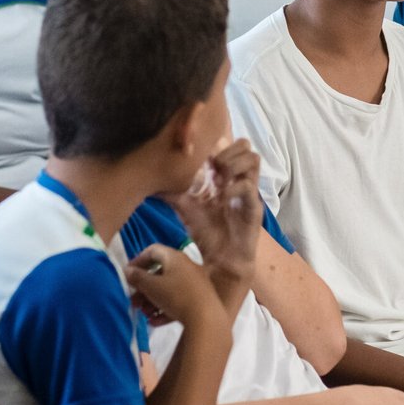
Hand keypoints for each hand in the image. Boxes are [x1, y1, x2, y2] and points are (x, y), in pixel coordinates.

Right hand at [126, 244, 222, 328]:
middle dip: (144, 288)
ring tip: (144, 314)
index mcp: (175, 257)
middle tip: (133, 301)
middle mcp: (187, 266)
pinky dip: (165, 308)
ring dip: (152, 301)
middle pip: (160, 273)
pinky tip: (155, 321)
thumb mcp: (151, 286)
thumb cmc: (175, 296)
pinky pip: (178, 300)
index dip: (138, 260)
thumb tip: (128, 270)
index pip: (153, 250)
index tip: (128, 273)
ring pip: (168, 289)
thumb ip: (137, 277)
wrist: (206, 318)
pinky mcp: (199, 299)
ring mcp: (195, 283)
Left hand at [169, 138, 262, 286]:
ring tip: (219, 180)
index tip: (199, 158)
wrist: (221, 260)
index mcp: (223, 175)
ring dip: (234, 164)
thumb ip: (171, 192)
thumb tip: (149, 180)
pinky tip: (221, 199)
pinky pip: (249, 185)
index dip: (214, 144)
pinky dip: (234, 188)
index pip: (227, 144)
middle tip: (213, 168)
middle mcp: (238, 179)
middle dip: (227, 151)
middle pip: (244, 145)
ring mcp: (248, 191)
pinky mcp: (254, 206)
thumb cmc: (206, 233)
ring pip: (254, 158)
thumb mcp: (184, 208)